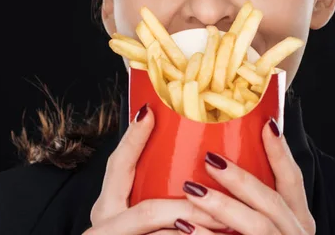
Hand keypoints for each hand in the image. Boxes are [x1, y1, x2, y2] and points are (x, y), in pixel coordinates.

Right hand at [84, 104, 226, 234]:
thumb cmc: (132, 234)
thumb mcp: (132, 216)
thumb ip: (152, 195)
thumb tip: (188, 168)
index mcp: (107, 208)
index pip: (118, 166)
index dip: (132, 140)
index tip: (149, 113)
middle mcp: (103, 226)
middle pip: (149, 210)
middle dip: (191, 206)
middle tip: (223, 198)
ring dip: (198, 231)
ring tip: (230, 227)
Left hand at [175, 118, 315, 233]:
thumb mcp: (267, 223)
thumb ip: (254, 200)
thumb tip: (220, 158)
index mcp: (298, 220)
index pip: (292, 179)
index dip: (280, 152)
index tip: (266, 125)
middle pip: (271, 203)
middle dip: (241, 180)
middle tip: (210, 159)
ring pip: (258, 228)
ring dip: (224, 207)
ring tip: (191, 190)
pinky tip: (185, 226)